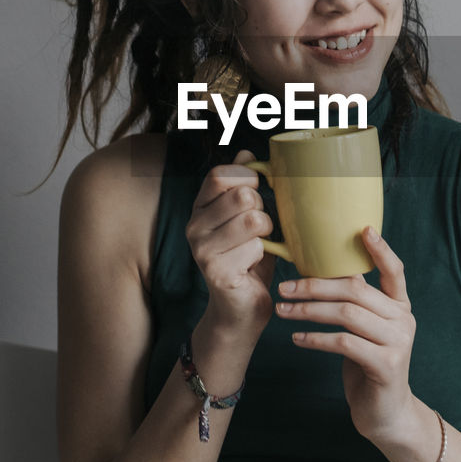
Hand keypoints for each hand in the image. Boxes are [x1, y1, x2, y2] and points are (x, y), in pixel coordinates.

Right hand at [186, 150, 276, 331]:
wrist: (240, 309)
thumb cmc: (247, 260)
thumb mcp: (246, 217)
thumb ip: (243, 186)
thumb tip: (247, 152)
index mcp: (200, 208)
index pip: (221, 174)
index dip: (247, 177)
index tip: (257, 193)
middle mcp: (194, 226)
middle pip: (242, 195)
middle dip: (262, 210)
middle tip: (259, 230)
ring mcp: (202, 249)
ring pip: (253, 219)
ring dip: (267, 234)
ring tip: (258, 247)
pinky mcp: (216, 271)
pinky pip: (256, 247)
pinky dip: (265, 256)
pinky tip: (252, 267)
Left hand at [275, 226, 416, 443]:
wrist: (385, 412)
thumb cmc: (367, 364)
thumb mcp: (364, 329)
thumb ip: (355, 303)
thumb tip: (318, 271)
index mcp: (399, 305)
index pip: (395, 270)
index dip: (381, 249)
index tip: (363, 229)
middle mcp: (404, 319)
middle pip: (355, 290)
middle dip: (315, 286)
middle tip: (284, 287)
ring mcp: (398, 342)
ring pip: (347, 314)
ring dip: (309, 311)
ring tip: (283, 310)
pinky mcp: (386, 365)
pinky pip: (344, 343)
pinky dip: (315, 338)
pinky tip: (297, 338)